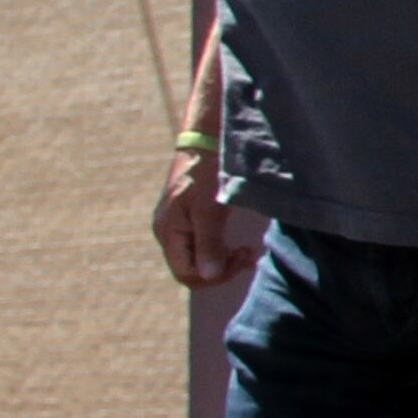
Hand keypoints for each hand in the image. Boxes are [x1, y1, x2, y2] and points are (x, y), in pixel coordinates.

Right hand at [153, 147, 262, 287]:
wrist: (207, 140)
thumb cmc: (206, 172)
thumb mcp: (209, 208)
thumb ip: (208, 243)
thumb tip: (209, 274)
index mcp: (168, 233)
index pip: (185, 274)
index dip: (213, 276)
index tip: (240, 259)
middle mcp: (169, 233)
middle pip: (191, 269)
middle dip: (220, 269)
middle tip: (248, 255)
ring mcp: (179, 225)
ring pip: (199, 258)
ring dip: (223, 260)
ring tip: (247, 251)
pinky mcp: (191, 216)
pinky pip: (203, 245)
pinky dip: (221, 249)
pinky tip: (238, 245)